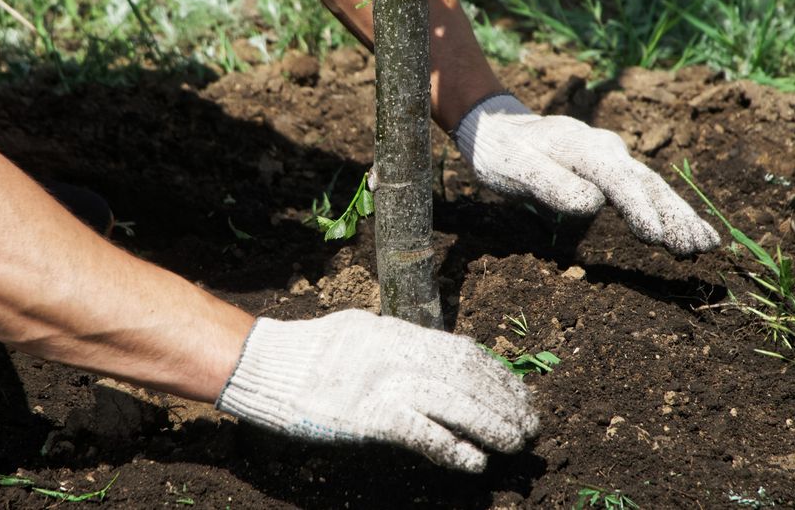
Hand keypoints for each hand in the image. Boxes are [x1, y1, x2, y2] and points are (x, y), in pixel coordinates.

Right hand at [216, 310, 537, 471]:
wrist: (264, 364)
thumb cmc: (309, 352)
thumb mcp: (363, 332)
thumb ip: (401, 344)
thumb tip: (437, 357)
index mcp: (399, 333)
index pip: (464, 352)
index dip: (498, 375)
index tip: (520, 393)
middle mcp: (399, 354)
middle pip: (468, 377)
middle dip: (504, 401)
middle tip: (530, 423)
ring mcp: (385, 384)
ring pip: (455, 403)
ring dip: (491, 424)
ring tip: (516, 443)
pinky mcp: (368, 416)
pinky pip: (421, 433)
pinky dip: (452, 447)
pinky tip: (474, 461)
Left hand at [452, 94, 719, 255]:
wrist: (499, 128)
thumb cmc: (502, 153)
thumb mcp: (514, 169)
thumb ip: (550, 184)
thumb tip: (592, 203)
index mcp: (581, 147)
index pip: (617, 179)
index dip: (638, 207)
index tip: (654, 236)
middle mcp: (605, 149)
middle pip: (646, 183)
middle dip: (673, 216)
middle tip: (696, 247)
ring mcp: (613, 158)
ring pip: (654, 188)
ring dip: (681, 216)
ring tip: (707, 245)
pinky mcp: (614, 171)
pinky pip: (648, 192)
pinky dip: (671, 212)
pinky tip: (692, 233)